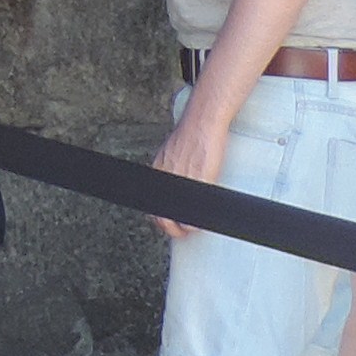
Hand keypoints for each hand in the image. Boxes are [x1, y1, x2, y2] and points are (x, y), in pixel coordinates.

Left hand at [148, 103, 231, 240]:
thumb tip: (172, 183)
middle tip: (180, 232)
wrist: (203, 122)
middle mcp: (166, 178)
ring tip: (191, 229)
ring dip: (185, 227)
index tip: (167, 224)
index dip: (160, 219)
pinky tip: (202, 221)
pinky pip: (197, 210)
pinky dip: (198, 220)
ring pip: (179, 216)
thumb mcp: (171, 154)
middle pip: (162, 216)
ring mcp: (183, 181)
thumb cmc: (190, 135)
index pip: (152, 205)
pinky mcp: (201, 180)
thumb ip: (169, 171)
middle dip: (171, 229)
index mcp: (157, 173)